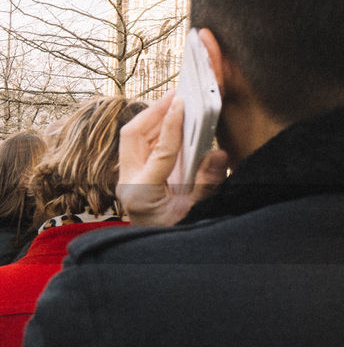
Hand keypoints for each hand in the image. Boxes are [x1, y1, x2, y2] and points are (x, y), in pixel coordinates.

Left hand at [117, 91, 229, 226]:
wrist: (156, 253)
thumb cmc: (176, 234)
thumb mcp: (197, 212)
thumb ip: (208, 184)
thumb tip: (219, 154)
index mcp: (143, 194)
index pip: (158, 152)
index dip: (172, 126)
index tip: (182, 102)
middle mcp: (129, 183)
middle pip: (133, 136)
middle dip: (154, 112)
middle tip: (177, 93)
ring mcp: (127, 179)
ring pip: (134, 138)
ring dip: (154, 118)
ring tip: (176, 101)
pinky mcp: (132, 176)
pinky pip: (140, 145)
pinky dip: (156, 131)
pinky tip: (172, 121)